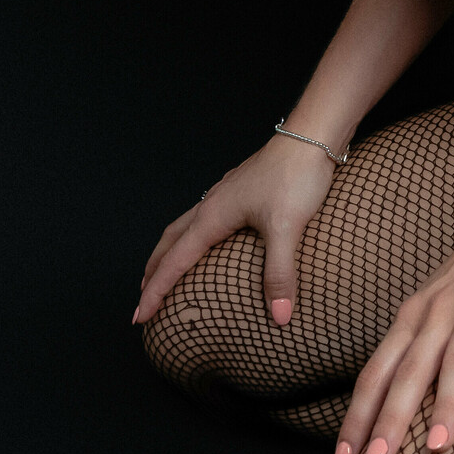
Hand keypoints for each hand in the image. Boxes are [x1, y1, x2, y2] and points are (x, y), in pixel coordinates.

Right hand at [133, 130, 342, 327]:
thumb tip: (279, 317)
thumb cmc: (296, 175)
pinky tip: (211, 238)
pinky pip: (206, 216)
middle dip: (153, 271)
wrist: (313, 135)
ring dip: (170, 250)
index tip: (140, 317)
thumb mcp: (287, 228)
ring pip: (186, 226)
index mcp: (213, 216)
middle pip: (170, 241)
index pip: (174, 262)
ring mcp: (227, 193)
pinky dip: (194, 235)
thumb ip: (280, 273)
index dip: (156, 292)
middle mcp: (213, 204)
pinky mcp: (243, 188)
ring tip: (167, 270)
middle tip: (144, 299)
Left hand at [333, 213, 453, 453]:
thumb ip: (425, 339)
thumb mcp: (444, 300)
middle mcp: (439, 308)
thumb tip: (402, 395)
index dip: (358, 415)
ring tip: (437, 449)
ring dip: (446, 405)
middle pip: (408, 369)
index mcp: (416, 314)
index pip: (377, 370)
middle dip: (389, 418)